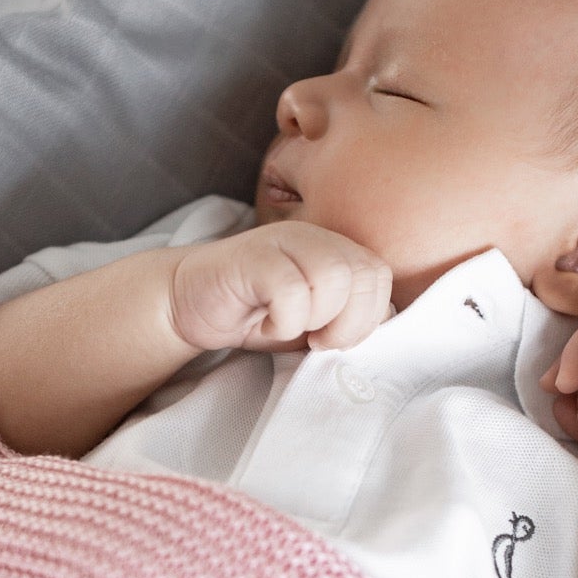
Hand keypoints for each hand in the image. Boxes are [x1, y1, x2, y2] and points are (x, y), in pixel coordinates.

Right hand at [169, 222, 392, 352]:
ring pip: (332, 278)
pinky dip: (282, 322)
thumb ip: (350, 320)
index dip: (368, 317)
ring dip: (314, 319)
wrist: (191, 304)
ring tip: (287, 327)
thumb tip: (387, 328)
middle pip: (362, 274)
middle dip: (347, 323)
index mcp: (336, 249)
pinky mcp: (253, 256)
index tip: (336, 337)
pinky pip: (290, 290)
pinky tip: (265, 323)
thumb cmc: (258, 315)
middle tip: (316, 340)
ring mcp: (283, 241)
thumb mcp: (315, 323)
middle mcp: (314, 237)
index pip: (380, 276)